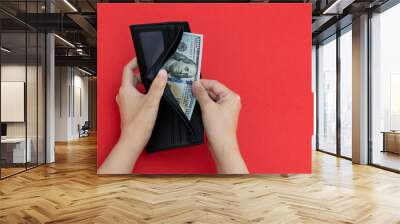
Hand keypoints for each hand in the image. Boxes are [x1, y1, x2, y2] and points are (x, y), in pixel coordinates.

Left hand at [98, 58, 167, 173]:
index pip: (127, 69)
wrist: (133, 140)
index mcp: (125, 89)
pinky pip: (134, 97)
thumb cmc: (138, 124)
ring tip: (154, 87)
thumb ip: (158, 85)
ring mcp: (125, 102)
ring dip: (143, 85)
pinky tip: (151, 99)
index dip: (135, 62)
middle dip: (143, 75)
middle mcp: (123, 94)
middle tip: (153, 75)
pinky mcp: (128, 109)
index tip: (142, 59)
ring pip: (133, 88)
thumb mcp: (152, 101)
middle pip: (132, 78)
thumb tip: (162, 73)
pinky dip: (142, 94)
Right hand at [192, 79, 247, 173]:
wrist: (221, 145)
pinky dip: (205, 104)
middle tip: (190, 90)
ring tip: (192, 97)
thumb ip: (201, 94)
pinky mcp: (221, 115)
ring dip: (202, 98)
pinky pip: (212, 105)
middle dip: (202, 91)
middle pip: (214, 91)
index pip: (215, 84)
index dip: (203, 83)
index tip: (192, 83)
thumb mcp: (207, 107)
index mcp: (231, 96)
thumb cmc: (220, 129)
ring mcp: (227, 109)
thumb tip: (196, 85)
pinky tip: (197, 105)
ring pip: (212, 98)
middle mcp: (231, 101)